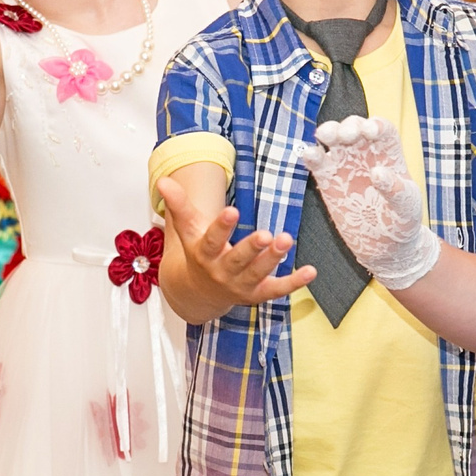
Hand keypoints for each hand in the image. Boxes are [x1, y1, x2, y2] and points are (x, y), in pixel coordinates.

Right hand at [157, 174, 314, 308]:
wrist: (200, 293)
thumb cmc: (199, 253)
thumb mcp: (187, 229)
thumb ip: (178, 205)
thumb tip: (164, 181)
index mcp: (205, 254)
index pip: (212, 240)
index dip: (221, 226)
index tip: (231, 210)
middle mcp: (222, 272)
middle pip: (238, 260)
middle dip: (252, 248)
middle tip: (267, 234)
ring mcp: (241, 285)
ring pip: (258, 274)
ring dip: (273, 258)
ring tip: (286, 240)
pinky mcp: (258, 294)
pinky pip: (277, 290)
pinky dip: (294, 282)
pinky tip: (311, 271)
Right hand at [303, 117, 439, 289]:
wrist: (385, 247)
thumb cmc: (402, 223)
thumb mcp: (406, 207)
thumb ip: (395, 189)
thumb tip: (377, 173)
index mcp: (388, 153)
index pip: (381, 129)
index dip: (375, 125)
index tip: (370, 132)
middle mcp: (365, 153)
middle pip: (354, 127)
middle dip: (348, 126)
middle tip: (345, 136)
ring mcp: (344, 165)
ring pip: (332, 138)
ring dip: (327, 132)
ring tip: (325, 137)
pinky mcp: (327, 180)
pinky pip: (316, 161)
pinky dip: (311, 154)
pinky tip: (309, 154)